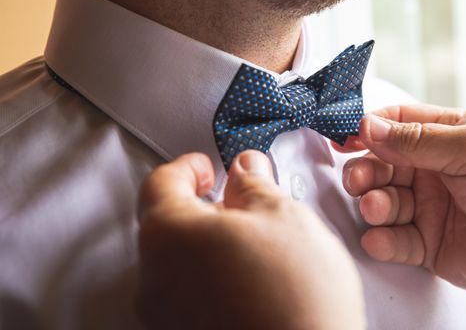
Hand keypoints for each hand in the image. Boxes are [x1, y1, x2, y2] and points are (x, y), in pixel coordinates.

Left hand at [136, 151, 364, 329]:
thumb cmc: (295, 299)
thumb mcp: (282, 215)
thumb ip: (253, 184)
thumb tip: (245, 170)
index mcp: (169, 235)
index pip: (161, 182)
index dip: (189, 167)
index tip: (209, 167)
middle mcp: (154, 279)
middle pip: (166, 223)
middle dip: (201, 206)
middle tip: (238, 201)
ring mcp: (165, 316)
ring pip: (177, 261)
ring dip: (207, 242)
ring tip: (254, 243)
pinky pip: (187, 294)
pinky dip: (210, 276)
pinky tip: (250, 278)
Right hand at [336, 104, 465, 328]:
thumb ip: (417, 139)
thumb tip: (368, 125)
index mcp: (447, 136)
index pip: (397, 123)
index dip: (369, 128)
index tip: (345, 137)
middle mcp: (434, 170)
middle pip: (383, 163)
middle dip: (365, 169)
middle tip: (358, 178)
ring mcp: (430, 207)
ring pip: (384, 200)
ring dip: (373, 203)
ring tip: (377, 208)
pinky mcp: (429, 244)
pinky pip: (395, 240)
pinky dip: (382, 240)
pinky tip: (379, 238)